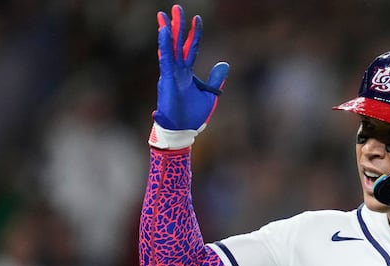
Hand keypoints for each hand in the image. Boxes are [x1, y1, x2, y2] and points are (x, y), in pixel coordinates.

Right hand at [150, 4, 228, 147]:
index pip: (190, 48)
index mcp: (186, 73)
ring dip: (167, 31)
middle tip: (175, 8)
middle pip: (178, 43)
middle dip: (177, 26)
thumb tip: (225, 63)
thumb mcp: (210, 94)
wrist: (183, 130)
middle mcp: (177, 71)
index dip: (194, 34)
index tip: (196, 18)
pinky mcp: (167, 80)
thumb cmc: (193, 115)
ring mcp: (171, 74)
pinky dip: (165, 45)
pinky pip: (166, 59)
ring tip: (165, 15)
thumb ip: (215, 78)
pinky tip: (164, 31)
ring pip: (170, 48)